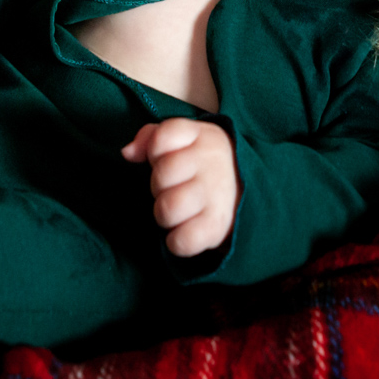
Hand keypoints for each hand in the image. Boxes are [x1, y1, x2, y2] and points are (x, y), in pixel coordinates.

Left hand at [121, 117, 238, 256]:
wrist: (251, 192)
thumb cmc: (204, 165)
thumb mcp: (185, 141)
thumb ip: (152, 137)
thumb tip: (128, 153)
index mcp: (202, 137)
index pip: (163, 137)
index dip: (155, 151)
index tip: (167, 157)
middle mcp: (211, 163)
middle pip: (161, 176)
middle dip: (159, 186)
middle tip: (174, 188)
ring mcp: (216, 195)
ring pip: (167, 209)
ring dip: (165, 214)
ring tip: (178, 210)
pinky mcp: (217, 227)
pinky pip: (181, 240)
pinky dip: (176, 241)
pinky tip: (184, 230)